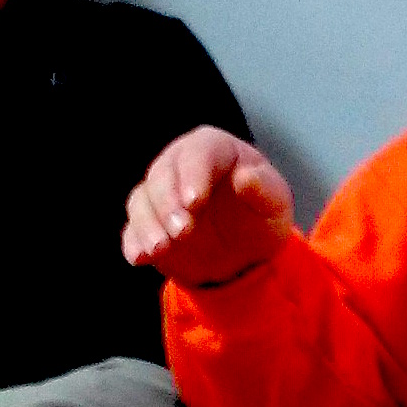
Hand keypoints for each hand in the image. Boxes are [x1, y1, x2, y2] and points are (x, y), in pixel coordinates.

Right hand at [123, 126, 294, 286]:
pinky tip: (140, 257)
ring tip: (161, 248)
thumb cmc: (261, 216)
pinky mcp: (148, 222)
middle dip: (168, 204)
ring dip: (149, 224)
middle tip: (182, 231)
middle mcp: (180, 164)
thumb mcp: (274, 204)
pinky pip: (133, 228)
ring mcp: (160, 193)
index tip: (194, 203)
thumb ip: (263, 189)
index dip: (194, 175)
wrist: (244, 250)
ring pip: (142, 200)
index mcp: (214, 149)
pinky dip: (134, 242)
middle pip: (163, 175)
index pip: (199, 152)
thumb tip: (246, 176)